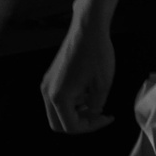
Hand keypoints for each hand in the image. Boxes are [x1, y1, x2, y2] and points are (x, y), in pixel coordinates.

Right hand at [41, 13, 116, 134]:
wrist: (87, 29)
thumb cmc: (97, 54)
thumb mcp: (103, 84)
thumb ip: (96, 105)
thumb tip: (91, 112)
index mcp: (58, 97)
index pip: (70, 126)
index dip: (91, 126)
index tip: (108, 116)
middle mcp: (47, 92)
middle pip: (58, 124)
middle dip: (80, 123)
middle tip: (99, 114)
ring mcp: (46, 84)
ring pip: (57, 111)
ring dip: (76, 112)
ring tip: (96, 101)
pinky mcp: (50, 77)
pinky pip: (57, 98)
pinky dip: (72, 102)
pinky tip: (88, 91)